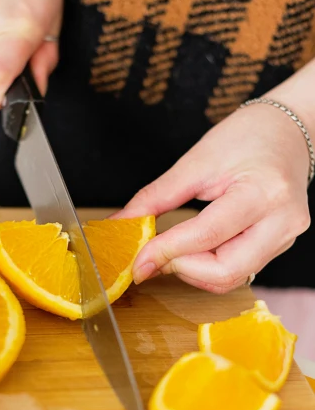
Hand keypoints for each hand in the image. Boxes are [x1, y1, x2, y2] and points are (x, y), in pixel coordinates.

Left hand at [116, 101, 311, 293]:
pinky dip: (208, 268)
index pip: (207, 235)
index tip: (137, 261)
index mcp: (263, 192)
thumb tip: (121, 224)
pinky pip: (239, 271)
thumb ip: (156, 197)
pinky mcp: (280, 246)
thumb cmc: (246, 137)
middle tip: (154, 256)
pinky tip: (193, 250)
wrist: (287, 131)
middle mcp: (282, 222)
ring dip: (193, 272)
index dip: (166, 252)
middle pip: (225, 271)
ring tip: (173, 249)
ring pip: (232, 278)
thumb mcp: (196, 161)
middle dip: (181, 269)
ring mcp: (285, 238)